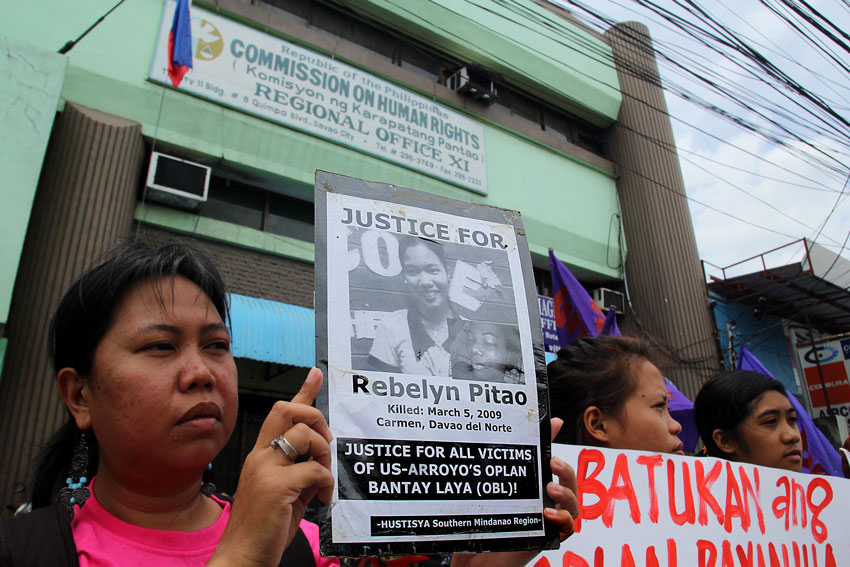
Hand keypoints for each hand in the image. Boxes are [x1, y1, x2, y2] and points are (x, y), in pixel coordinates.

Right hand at [208, 368, 333, 566]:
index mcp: (261, 456)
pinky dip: (325, 483)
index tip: (315, 374)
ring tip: (322, 481)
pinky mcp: (276, 486)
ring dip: (324, 455)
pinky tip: (320, 500)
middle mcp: (260, 456)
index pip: (281, 413)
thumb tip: (319, 459)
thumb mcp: (283, 492)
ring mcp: (266, 469)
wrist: (243, 556)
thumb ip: (297, 471)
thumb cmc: (263, 528)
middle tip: (326, 445)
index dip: (302, 391)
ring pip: (305, 435)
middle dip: (317, 418)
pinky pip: (314, 469)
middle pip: (289, 410)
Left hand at [451, 418, 576, 566]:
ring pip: (573, 506)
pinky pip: (566, 529)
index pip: (553, 465)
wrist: (476, 561)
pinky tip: (549, 513)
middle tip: (553, 463)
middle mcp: (544, 503)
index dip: (555, 440)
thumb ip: (498, 467)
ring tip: (550, 489)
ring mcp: (547, 521)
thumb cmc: (483, 524)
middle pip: (570, 484)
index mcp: (532, 488)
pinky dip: (564, 519)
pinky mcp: (546, 538)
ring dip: (568, 494)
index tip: (556, 425)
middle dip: (566, 471)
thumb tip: (504, 439)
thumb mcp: (487, 491)